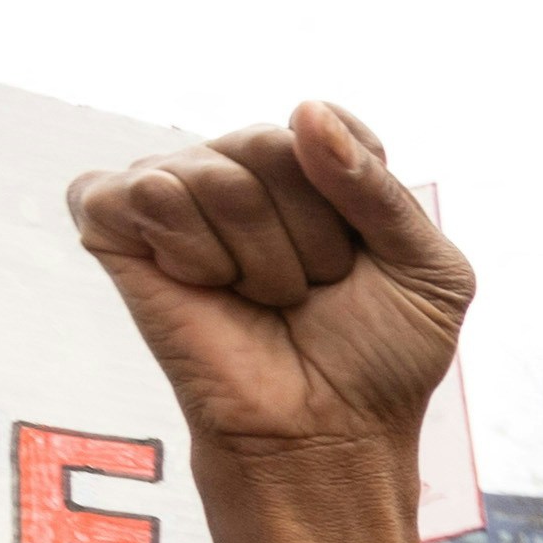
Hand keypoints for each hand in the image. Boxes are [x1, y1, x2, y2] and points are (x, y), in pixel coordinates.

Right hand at [62, 102, 469, 469]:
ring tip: (261, 298)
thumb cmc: (378, 359)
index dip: (355, 199)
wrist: (324, 433)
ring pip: (216, 174)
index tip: (361, 258)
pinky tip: (201, 287)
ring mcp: (177, 189)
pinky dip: (189, 253)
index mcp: (314, 167)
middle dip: (308, 235)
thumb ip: (380, 186)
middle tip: (308, 292)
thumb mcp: (428, 271)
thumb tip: (305, 109)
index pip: (332, 126)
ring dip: (255, 257)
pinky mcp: (114, 219)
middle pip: (272, 144)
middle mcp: (242, 167)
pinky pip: (146, 191)